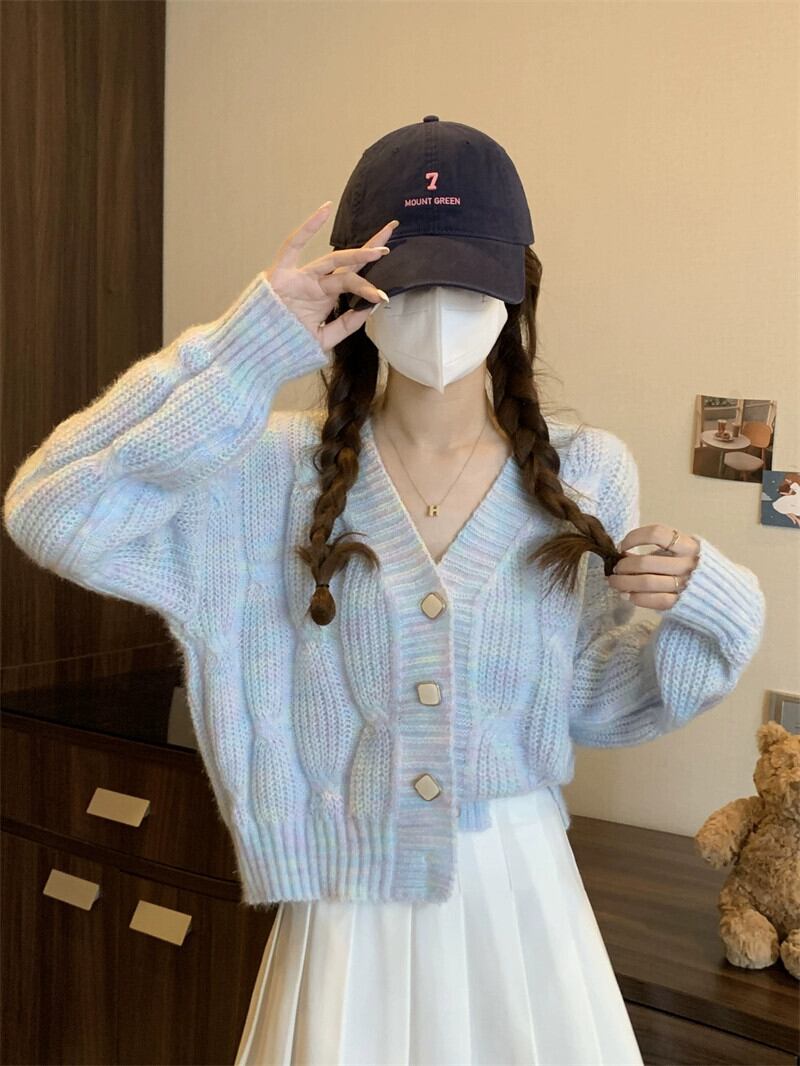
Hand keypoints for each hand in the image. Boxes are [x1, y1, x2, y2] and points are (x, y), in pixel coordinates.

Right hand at [263, 201, 398, 352]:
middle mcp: (316, 284)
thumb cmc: (287, 345)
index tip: (386, 294)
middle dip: (369, 254)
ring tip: (378, 250)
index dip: (371, 283)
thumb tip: (370, 308)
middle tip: (390, 245)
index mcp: (326, 297)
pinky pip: (294, 246)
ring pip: (330, 262)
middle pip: (348, 266)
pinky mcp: (281, 274)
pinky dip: (308, 228)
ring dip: (354, 256)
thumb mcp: (323, 339)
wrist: (256, 352)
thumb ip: (345, 325)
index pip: (353, 282)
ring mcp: (300, 278)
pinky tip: (324, 210)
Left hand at [607, 524, 699, 610]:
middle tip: (615, 568)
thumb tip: (622, 553)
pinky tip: (627, 595)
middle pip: (646, 562)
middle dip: (624, 566)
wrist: (726, 595)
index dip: (634, 537)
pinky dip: (637, 597)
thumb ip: (656, 553)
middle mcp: (689, 563)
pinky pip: (655, 600)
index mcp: (689, 546)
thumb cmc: (696, 570)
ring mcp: (686, 584)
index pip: (657, 534)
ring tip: (614, 582)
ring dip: (624, 582)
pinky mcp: (682, 603)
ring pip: (646, 582)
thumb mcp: (680, 555)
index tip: (622, 546)